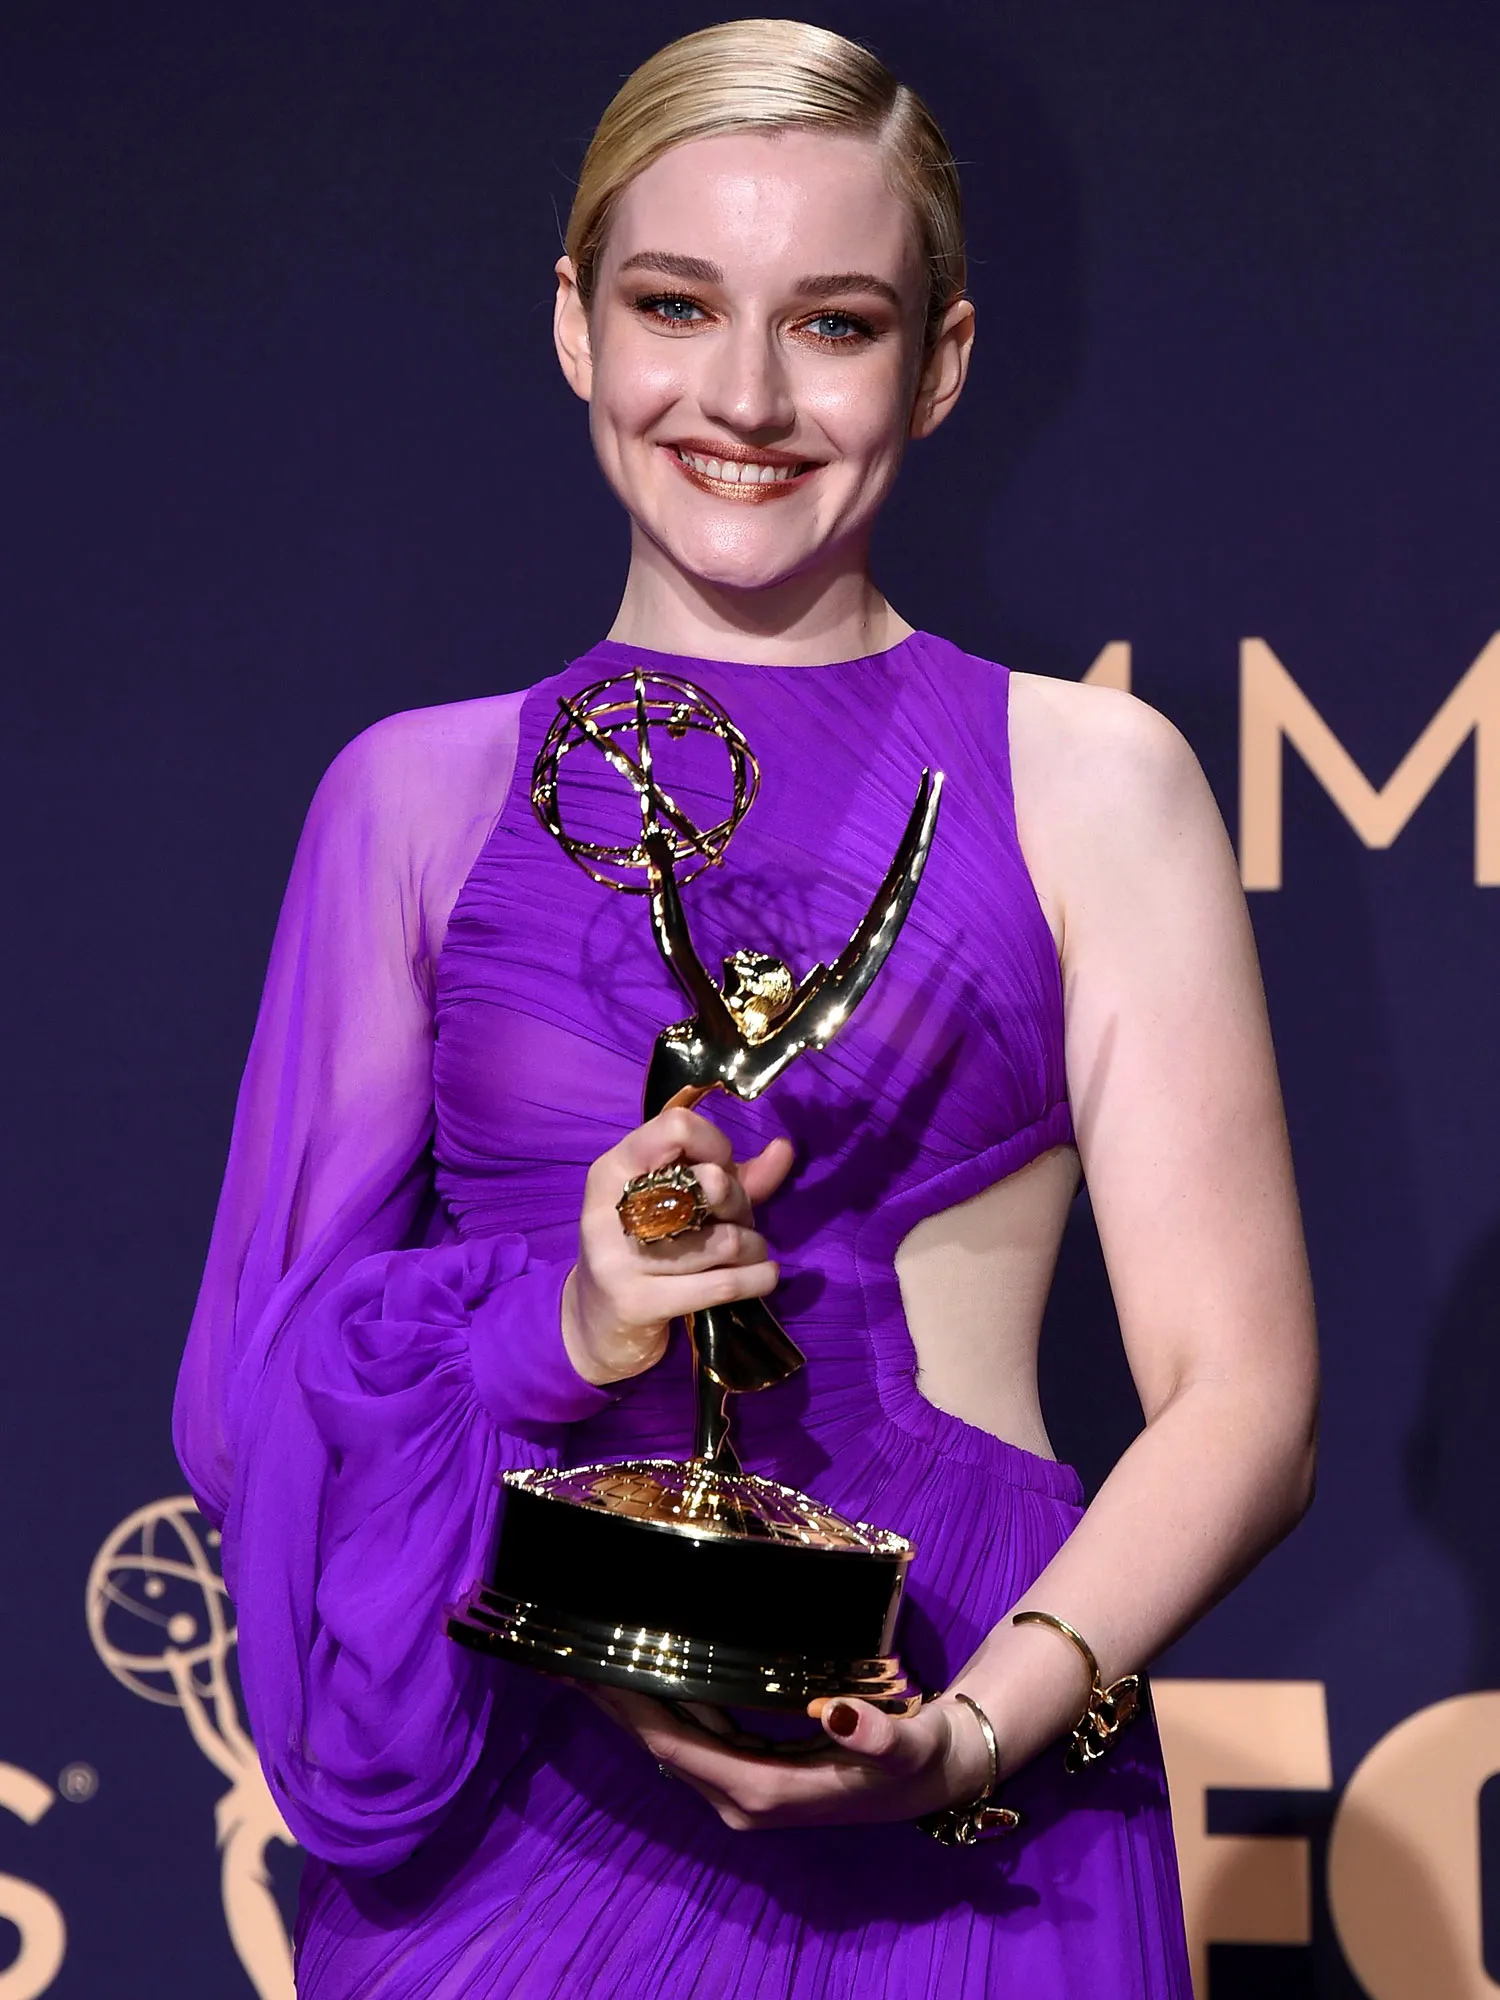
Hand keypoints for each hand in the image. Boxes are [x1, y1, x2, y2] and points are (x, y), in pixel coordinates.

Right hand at [563, 1107, 793, 1385]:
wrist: (597, 1322)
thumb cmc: (646, 1250)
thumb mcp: (681, 1204)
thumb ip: (734, 1176)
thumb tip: (784, 1148)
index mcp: (614, 1169)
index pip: (677, 1127)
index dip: (717, 1146)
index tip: (722, 1172)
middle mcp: (610, 1208)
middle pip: (709, 1183)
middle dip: (740, 1203)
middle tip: (738, 1221)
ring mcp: (621, 1258)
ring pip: (724, 1240)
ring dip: (753, 1246)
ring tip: (749, 1253)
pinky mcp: (638, 1303)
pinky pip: (720, 1285)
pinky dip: (757, 1278)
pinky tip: (765, 1275)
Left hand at [583, 1687, 992, 1831]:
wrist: (937, 1773)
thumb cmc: (917, 1756)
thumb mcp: (904, 1744)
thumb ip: (872, 1732)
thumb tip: (831, 1709)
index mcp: (763, 1792)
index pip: (675, 1746)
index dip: (627, 1711)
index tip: (586, 1672)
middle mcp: (741, 1797)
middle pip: (661, 1744)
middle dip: (614, 1702)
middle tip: (567, 1652)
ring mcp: (744, 1787)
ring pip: (673, 1740)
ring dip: (633, 1704)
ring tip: (591, 1656)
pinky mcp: (752, 1770)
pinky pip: (694, 1736)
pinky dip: (665, 1706)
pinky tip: (647, 1673)